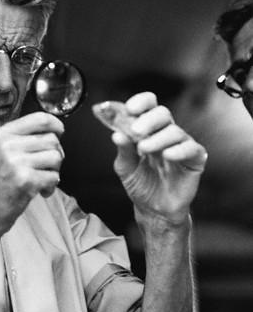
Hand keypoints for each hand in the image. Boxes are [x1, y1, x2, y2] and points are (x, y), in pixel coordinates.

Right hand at [0, 112, 64, 231]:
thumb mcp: (0, 152)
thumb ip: (22, 139)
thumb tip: (54, 132)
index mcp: (2, 134)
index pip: (40, 118)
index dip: (55, 125)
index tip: (59, 132)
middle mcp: (9, 145)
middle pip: (52, 139)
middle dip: (56, 155)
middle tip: (45, 168)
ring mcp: (16, 162)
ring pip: (56, 157)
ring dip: (54, 171)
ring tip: (41, 180)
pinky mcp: (25, 181)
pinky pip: (54, 177)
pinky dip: (51, 187)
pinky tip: (39, 192)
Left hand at [112, 92, 207, 225]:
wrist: (153, 208)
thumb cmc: (140, 183)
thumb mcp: (125, 167)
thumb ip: (123, 150)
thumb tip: (116, 134)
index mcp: (147, 129)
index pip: (148, 106)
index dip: (140, 103)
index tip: (129, 109)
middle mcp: (165, 133)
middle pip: (162, 113)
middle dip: (148, 120)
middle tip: (135, 131)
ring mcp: (181, 145)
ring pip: (174, 131)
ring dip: (157, 138)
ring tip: (143, 149)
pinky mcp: (195, 159)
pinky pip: (191, 148)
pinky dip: (178, 150)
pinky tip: (167, 156)